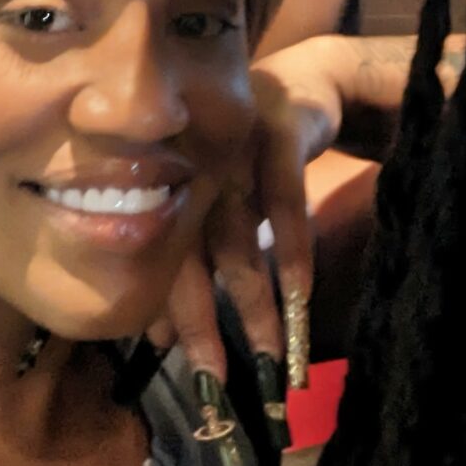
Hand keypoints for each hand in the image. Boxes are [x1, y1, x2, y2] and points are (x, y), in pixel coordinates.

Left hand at [154, 39, 344, 380]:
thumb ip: (197, 259)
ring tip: (275, 355)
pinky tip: (300, 296)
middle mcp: (189, 172)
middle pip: (189, 260)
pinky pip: (281, 204)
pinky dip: (291, 252)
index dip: (171, 320)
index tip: (187, 374)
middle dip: (204, 325)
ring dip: (255, 304)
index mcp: (168, 191)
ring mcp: (229, 152)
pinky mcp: (271, 135)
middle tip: (218, 383)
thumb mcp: (223, 204)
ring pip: (236, 242)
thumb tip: (162, 336)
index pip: (160, 265)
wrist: (305, 83)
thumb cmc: (254, 156)